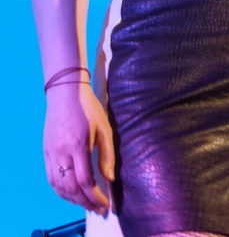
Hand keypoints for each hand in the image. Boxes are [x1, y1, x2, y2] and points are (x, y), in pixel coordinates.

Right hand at [44, 83, 114, 214]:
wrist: (65, 92)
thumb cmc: (88, 108)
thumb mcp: (104, 128)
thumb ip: (107, 155)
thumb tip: (109, 178)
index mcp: (78, 146)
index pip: (86, 181)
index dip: (95, 196)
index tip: (105, 204)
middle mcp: (62, 152)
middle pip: (71, 188)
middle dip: (85, 202)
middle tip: (97, 209)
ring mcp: (51, 153)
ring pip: (59, 186)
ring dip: (72, 199)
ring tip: (86, 203)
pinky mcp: (45, 151)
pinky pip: (51, 178)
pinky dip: (60, 190)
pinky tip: (69, 193)